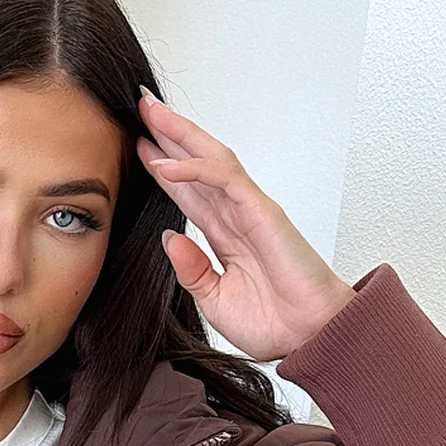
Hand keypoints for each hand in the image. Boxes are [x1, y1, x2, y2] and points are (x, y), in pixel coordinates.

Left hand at [136, 89, 355, 362]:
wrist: (308, 338)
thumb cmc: (273, 324)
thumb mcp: (214, 301)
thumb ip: (192, 270)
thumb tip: (169, 238)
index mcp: (225, 236)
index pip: (189, 192)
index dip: (164, 168)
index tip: (137, 147)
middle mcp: (237, 216)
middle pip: (198, 164)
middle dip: (169, 135)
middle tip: (139, 106)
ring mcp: (250, 210)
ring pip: (211, 159)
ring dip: (181, 135)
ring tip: (151, 113)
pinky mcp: (263, 211)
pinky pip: (225, 180)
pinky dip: (195, 169)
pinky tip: (167, 163)